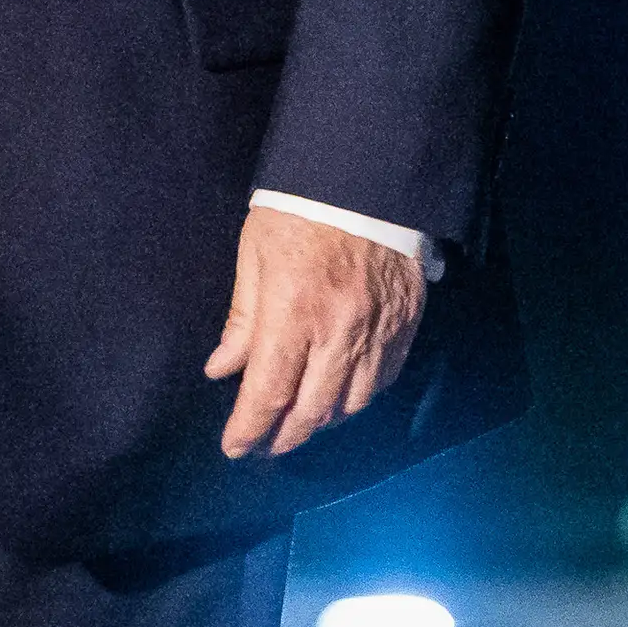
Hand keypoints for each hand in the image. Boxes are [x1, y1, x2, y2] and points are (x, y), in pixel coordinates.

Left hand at [202, 205, 426, 458]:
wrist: (369, 179)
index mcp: (293, 311)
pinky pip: (382, 381)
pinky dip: (357, 399)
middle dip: (283, 437)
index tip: (234, 447)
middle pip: (311, 410)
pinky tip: (340, 397)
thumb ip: (243, 319)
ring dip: (320, 422)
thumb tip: (222, 369)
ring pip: (350, 404)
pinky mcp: (404, 325)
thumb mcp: (256, 253)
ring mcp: (377, 331)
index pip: (269, 391)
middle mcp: (338, 331)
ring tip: (299, 423)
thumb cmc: (300, 210)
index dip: (250, 428)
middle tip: (263, 446)